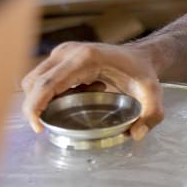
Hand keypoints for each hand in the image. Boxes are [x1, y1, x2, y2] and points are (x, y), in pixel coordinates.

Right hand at [21, 42, 163, 139]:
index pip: (46, 84)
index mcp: (85, 58)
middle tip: (55, 124)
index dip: (35, 107)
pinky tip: (80, 95)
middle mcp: (68, 52)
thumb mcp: (153, 94)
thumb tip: (136, 134)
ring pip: (35, 81)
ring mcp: (62, 52)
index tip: (38, 128)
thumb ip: (152, 116)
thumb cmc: (143, 73)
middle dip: (36, 107)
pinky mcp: (61, 57)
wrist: (142, 55)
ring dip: (47, 99)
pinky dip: (52, 93)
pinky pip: (44, 79)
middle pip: (34, 83)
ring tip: (80, 102)